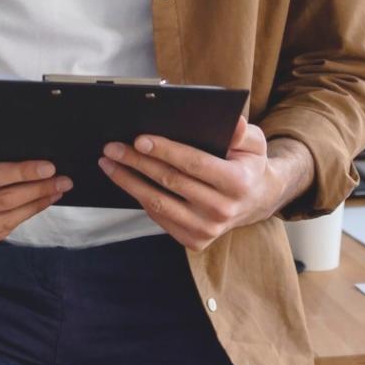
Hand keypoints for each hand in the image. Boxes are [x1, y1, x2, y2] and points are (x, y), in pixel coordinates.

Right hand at [0, 142, 69, 256]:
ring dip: (34, 207)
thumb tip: (30, 155)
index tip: (49, 167)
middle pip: (4, 202)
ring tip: (54, 194)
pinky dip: (18, 221)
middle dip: (38, 191)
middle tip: (62, 181)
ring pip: (5, 221)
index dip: (23, 172)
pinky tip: (32, 208)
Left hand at [98, 117, 284, 250]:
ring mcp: (208, 230)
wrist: (256, 202)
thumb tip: (233, 122)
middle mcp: (223, 210)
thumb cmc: (248, 165)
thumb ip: (242, 132)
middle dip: (137, 162)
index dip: (165, 151)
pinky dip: (139, 198)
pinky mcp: (195, 241)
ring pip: (159, 203)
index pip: (194, 164)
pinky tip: (125, 181)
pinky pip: (160, 218)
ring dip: (128, 182)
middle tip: (111, 147)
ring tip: (108, 164)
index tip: (138, 139)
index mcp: (238, 183)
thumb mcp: (253, 144)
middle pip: (170, 181)